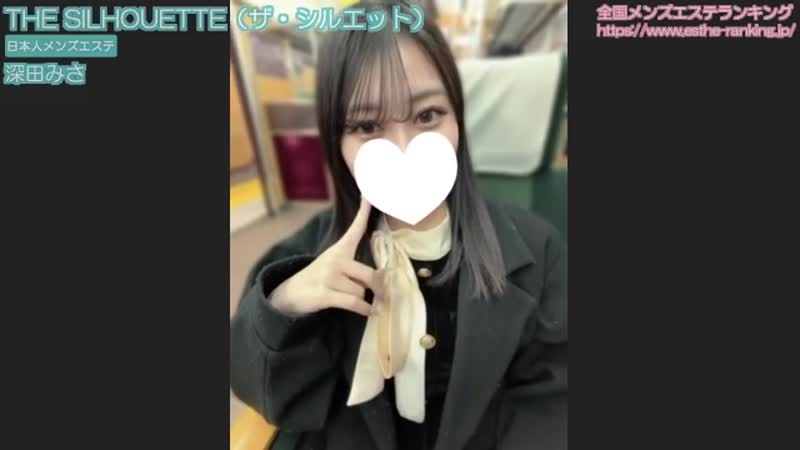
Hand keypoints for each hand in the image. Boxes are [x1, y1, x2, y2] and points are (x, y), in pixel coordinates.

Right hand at [271, 198, 377, 316]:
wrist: (289, 294)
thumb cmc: (320, 279)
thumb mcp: (335, 266)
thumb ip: (359, 269)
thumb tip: (386, 278)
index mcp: (339, 250)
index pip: (355, 229)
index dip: (363, 212)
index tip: (368, 196)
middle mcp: (335, 260)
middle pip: (371, 274)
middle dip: (377, 288)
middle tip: (380, 294)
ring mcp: (328, 276)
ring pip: (361, 292)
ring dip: (361, 300)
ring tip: (346, 297)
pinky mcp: (324, 294)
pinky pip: (354, 302)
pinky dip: (364, 309)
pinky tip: (370, 311)